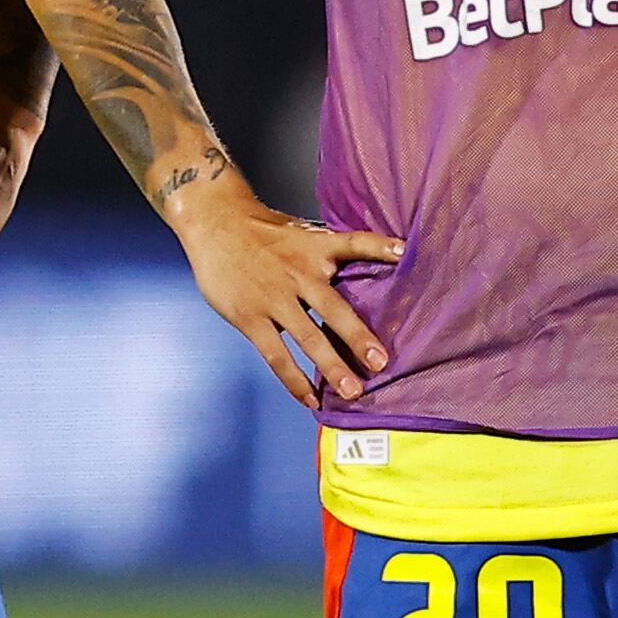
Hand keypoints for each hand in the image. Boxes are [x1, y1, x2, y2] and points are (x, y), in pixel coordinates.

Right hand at [168, 181, 403, 408]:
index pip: (352, 243)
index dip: (379, 247)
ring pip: (307, 337)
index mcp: (314, 248)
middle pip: (333, 308)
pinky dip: (294, 379)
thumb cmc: (261, 231)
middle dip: (358, 336)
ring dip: (332, 366)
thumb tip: (362, 279)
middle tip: (381, 362)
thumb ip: (326, 257)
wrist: (214, 221)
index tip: (403, 253)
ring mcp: (274, 297)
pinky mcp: (251, 316)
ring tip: (353, 392)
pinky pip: (276, 354)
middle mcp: (298, 273)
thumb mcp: (299, 233)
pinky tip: (310, 397)